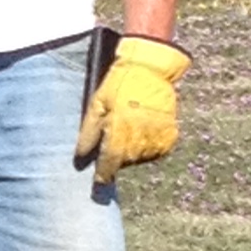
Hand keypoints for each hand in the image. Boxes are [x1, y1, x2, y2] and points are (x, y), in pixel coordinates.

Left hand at [75, 35, 190, 183]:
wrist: (150, 69)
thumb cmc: (119, 84)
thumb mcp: (96, 104)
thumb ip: (88, 133)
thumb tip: (81, 158)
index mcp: (119, 130)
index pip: (110, 162)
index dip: (104, 174)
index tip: (99, 181)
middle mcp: (139, 136)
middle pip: (125, 161)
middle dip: (117, 158)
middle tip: (114, 142)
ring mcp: (157, 135)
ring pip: (141, 156)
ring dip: (132, 152)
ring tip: (129, 132)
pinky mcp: (169, 133)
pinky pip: (157, 149)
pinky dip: (148, 146)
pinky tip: (142, 132)